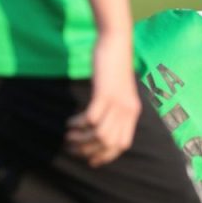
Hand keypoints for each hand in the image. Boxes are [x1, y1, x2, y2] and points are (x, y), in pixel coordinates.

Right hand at [64, 31, 140, 165]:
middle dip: (88, 151)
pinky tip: (70, 122)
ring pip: (99, 135)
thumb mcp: (119, 90)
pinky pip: (91, 119)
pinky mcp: (105, 94)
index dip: (105, 156)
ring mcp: (117, 103)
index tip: (90, 160)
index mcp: (133, 112)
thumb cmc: (114, 65)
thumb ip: (115, 107)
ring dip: (81, 139)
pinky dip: (78, 124)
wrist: (116, 42)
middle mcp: (128, 111)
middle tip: (72, 148)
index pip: (122, 145)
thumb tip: (100, 124)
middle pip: (109, 144)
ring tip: (69, 136)